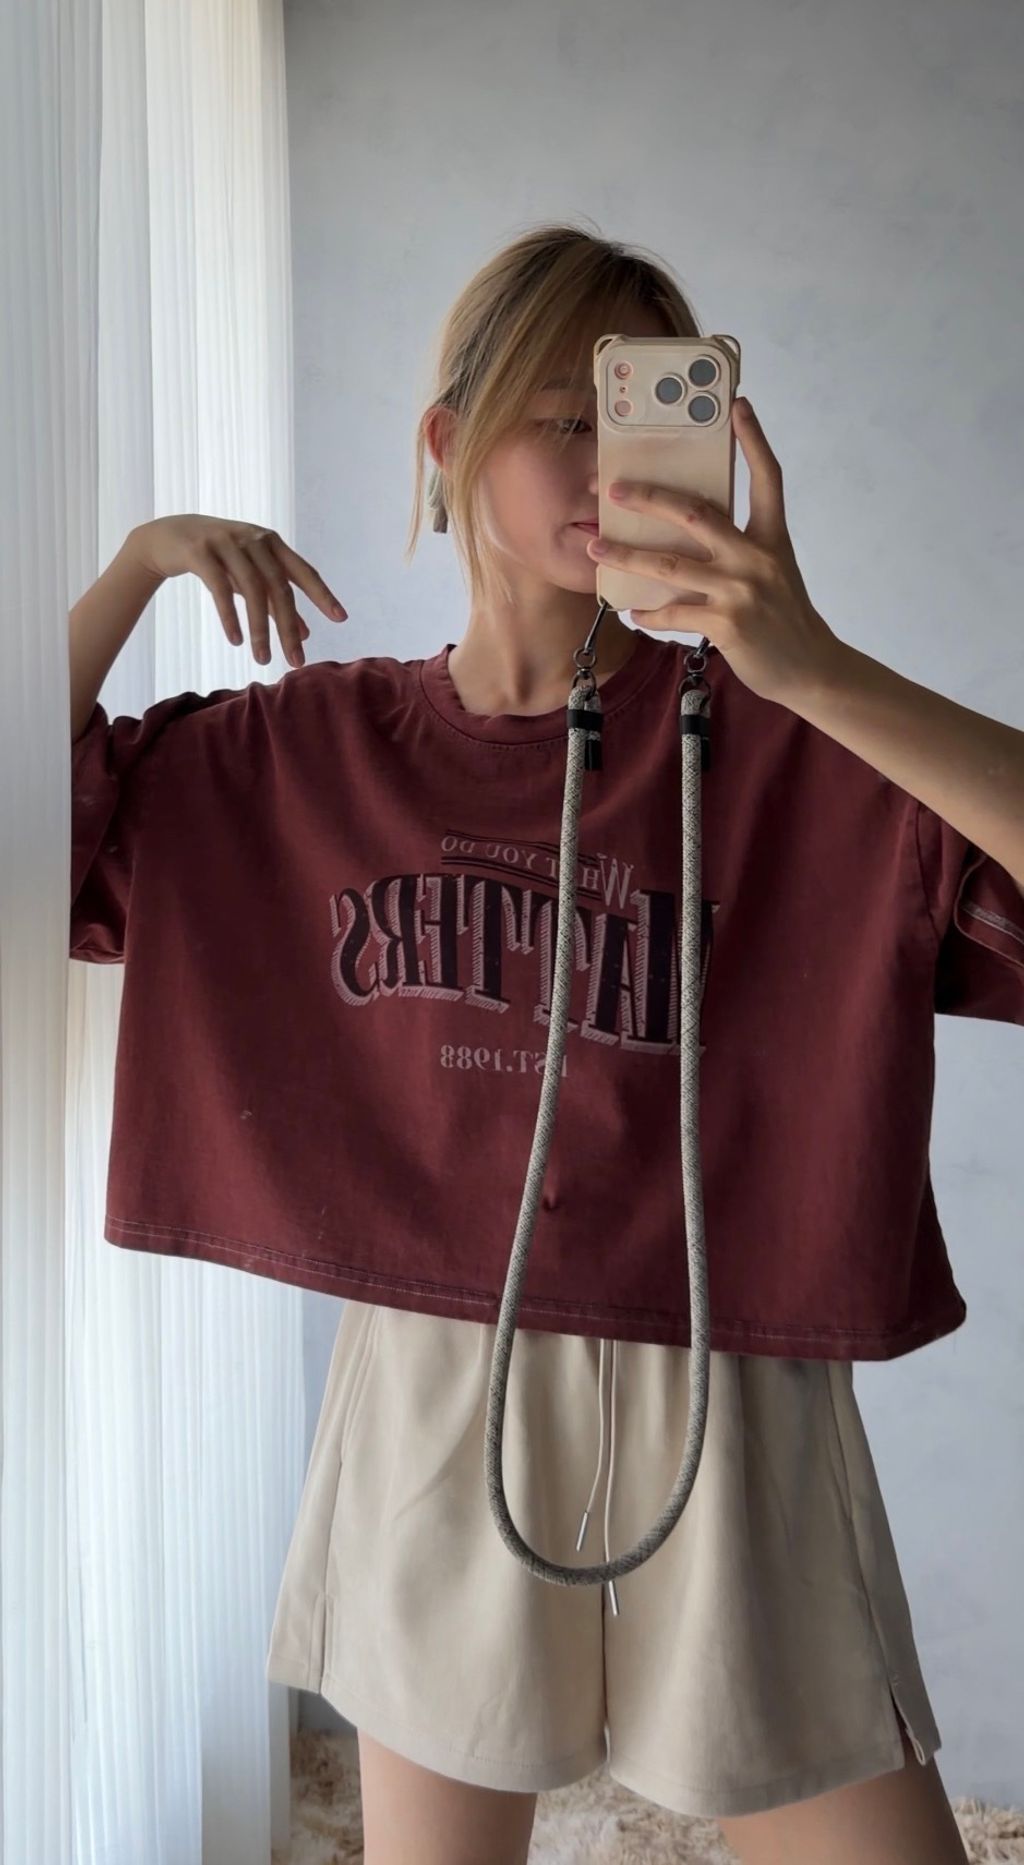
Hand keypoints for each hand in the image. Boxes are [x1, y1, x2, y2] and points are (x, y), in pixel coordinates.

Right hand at [127, 514, 347, 668]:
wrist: (168, 536)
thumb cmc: (219, 559)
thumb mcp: (250, 578)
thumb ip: (276, 602)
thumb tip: (307, 634)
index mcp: (271, 544)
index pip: (303, 572)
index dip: (322, 595)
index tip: (340, 619)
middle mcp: (253, 540)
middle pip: (279, 588)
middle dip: (289, 628)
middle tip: (296, 661)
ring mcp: (226, 542)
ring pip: (252, 591)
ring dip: (259, 629)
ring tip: (263, 659)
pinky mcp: (199, 552)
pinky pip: (219, 589)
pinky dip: (230, 617)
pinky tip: (236, 641)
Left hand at [586, 398, 843, 708]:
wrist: (808, 667)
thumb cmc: (785, 617)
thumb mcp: (775, 569)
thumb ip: (742, 547)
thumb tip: (693, 530)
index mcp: (772, 537)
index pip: (768, 477)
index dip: (754, 439)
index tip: (738, 405)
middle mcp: (757, 557)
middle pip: (695, 513)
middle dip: (650, 497)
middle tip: (614, 489)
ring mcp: (740, 590)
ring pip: (670, 565)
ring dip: (627, 556)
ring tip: (597, 547)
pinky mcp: (726, 624)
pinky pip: (674, 613)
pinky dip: (649, 614)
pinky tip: (633, 612)